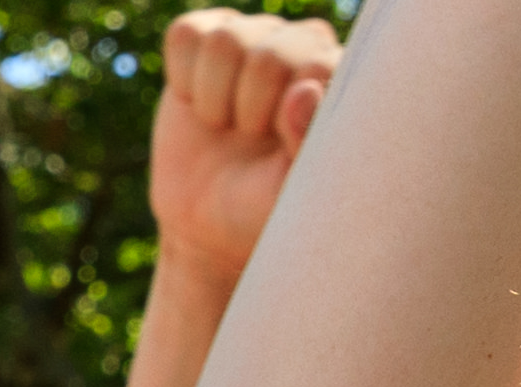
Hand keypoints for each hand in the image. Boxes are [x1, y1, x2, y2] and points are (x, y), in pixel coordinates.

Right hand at [150, 10, 338, 280]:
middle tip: (249, 138)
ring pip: (226, 40)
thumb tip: (304, 90)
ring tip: (225, 123)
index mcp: (337, 77)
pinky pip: (186, 33)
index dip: (286, 116)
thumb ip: (307, 141)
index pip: (318, 67)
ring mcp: (256, 36)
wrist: (207, 220)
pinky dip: (182, 76)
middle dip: (248, 109)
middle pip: (269, 54)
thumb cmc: (261, 205)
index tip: (278, 151)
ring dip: (214, 97)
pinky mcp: (206, 38)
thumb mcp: (291, 190)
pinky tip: (196, 100)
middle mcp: (304, 45)